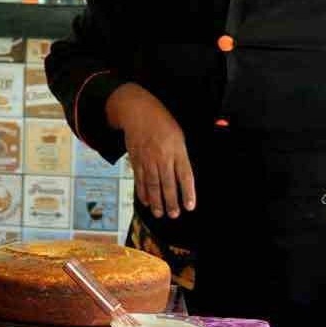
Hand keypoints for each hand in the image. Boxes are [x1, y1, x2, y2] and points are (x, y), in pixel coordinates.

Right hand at [105, 83, 195, 217]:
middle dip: (171, 202)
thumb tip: (184, 178)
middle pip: (168, 183)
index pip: (185, 175)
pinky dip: (142, 193)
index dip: (188, 192)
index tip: (190, 206)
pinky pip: (139, 180)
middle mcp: (162, 156)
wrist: (137, 112)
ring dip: (157, 201)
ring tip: (160, 213)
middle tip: (174, 214)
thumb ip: (181, 156)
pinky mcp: (136, 160)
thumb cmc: (161, 123)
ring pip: (153, 185)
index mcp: (177, 150)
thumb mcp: (178, 136)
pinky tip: (146, 202)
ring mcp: (147, 159)